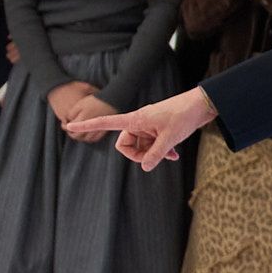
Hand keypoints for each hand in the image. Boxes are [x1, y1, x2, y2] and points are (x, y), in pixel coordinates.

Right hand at [87, 86, 219, 165]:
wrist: (202, 105)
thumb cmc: (184, 116)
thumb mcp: (169, 138)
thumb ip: (155, 154)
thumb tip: (145, 167)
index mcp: (135, 119)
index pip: (105, 123)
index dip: (88, 126)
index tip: (69, 126)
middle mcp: (138, 122)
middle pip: (126, 143)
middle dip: (139, 154)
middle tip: (156, 157)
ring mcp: (148, 125)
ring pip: (141, 146)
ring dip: (154, 153)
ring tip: (171, 154)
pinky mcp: (158, 128)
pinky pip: (152, 144)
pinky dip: (161, 151)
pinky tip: (173, 155)